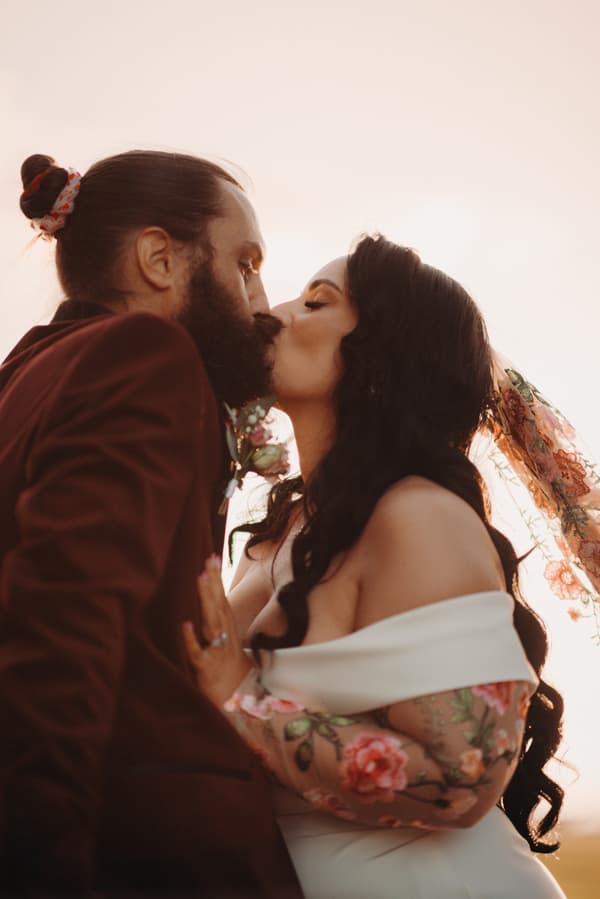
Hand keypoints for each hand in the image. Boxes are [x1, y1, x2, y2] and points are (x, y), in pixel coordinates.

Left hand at [183, 555, 252, 707]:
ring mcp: (216, 651)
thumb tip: (209, 595)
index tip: (212, 557)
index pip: (223, 598)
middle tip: (207, 562)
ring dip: (206, 601)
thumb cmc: (227, 666)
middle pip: (219, 605)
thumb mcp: (227, 640)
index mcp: (228, 628)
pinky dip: (191, 639)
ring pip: (211, 623)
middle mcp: (224, 636)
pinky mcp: (205, 668)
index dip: (218, 578)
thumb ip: (218, 618)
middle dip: (214, 583)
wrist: (237, 699)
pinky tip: (185, 624)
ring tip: (200, 581)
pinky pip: (197, 652)